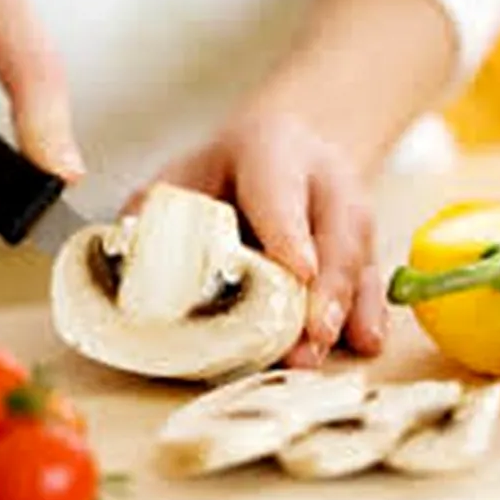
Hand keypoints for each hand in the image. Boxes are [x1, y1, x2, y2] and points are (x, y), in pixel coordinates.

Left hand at [122, 110, 387, 368]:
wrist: (284, 153)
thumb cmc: (224, 175)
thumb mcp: (184, 176)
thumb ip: (156, 211)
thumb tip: (125, 252)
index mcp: (272, 148)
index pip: (281, 189)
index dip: (288, 231)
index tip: (296, 271)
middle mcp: (323, 177)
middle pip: (334, 230)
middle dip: (325, 287)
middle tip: (312, 334)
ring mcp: (351, 212)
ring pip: (358, 258)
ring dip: (344, 310)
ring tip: (321, 351)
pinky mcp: (366, 246)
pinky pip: (374, 279)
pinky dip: (370, 313)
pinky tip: (365, 343)